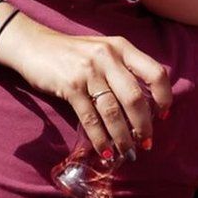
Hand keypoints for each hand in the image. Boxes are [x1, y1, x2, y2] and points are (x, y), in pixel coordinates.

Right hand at [0, 20, 171, 159]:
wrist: (33, 45)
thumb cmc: (72, 53)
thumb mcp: (102, 51)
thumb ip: (122, 69)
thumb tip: (144, 106)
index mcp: (122, 47)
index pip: (156, 73)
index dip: (164, 97)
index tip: (164, 116)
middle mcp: (108, 57)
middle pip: (135, 98)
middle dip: (144, 126)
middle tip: (146, 142)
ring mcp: (89, 71)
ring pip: (114, 112)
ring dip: (123, 137)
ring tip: (128, 152)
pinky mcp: (70, 86)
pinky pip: (91, 118)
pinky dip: (100, 139)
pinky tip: (105, 151)